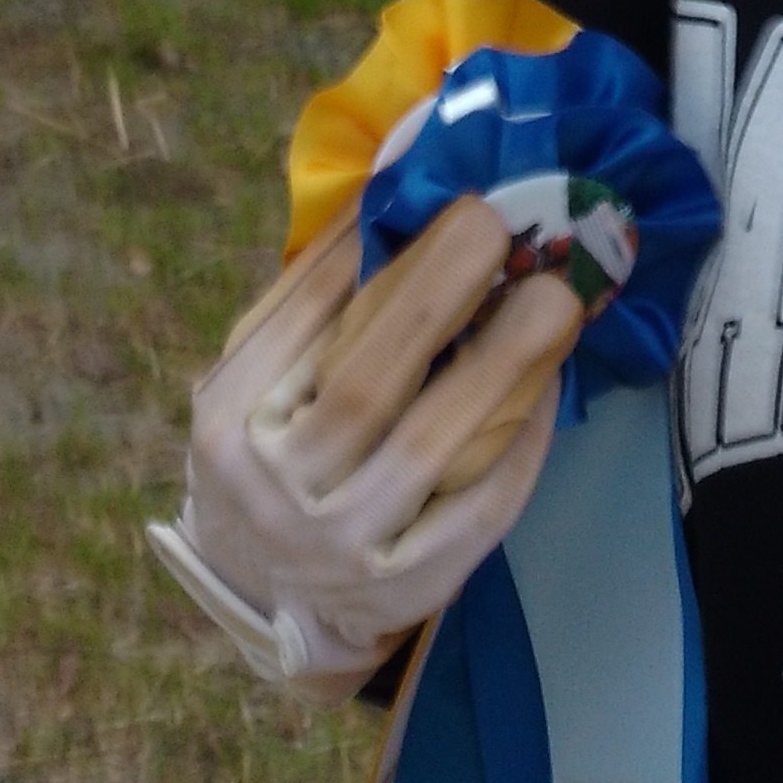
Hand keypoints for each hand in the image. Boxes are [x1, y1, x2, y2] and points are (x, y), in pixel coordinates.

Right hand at [148, 196, 593, 687]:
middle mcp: (273, 489)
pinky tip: (547, 387)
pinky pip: (476, 512)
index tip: (437, 196)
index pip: (303, 323)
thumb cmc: (271, 453)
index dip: (371, 254)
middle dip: (438, 296)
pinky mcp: (402, 590)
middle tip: (498, 225)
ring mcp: (338, 548)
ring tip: (552, 297)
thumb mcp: (257, 382)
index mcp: (229, 421)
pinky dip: (518, 445)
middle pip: (366, 385)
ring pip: (430, 448)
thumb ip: (311, 300)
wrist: (261, 593)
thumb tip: (391, 188)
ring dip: (502, 364)